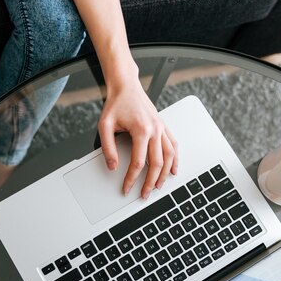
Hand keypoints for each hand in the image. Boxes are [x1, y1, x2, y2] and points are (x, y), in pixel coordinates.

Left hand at [98, 80, 177, 198]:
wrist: (126, 86)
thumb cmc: (116, 103)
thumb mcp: (105, 125)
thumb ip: (108, 147)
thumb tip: (112, 166)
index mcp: (141, 130)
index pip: (138, 163)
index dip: (132, 179)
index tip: (126, 188)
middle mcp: (155, 130)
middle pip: (157, 164)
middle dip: (150, 182)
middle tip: (144, 194)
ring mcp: (161, 128)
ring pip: (169, 156)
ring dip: (165, 174)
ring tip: (158, 186)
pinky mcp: (163, 126)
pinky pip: (173, 145)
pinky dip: (175, 159)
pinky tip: (173, 169)